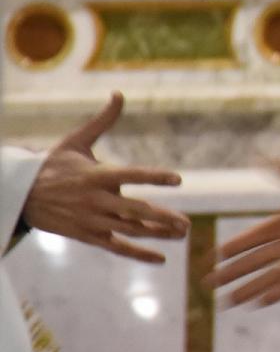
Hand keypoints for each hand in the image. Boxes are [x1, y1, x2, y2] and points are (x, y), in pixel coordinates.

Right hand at [22, 93, 187, 264]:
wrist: (20, 196)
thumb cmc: (53, 165)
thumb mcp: (76, 141)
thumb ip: (103, 120)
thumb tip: (119, 93)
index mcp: (96, 175)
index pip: (131, 174)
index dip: (154, 176)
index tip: (178, 179)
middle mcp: (95, 200)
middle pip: (134, 210)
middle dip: (161, 217)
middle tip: (187, 222)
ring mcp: (91, 220)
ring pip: (129, 230)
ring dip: (156, 234)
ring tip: (182, 233)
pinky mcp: (87, 235)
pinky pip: (116, 247)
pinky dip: (138, 254)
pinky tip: (160, 258)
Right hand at [207, 161, 279, 305]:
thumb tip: (264, 158)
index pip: (253, 237)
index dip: (233, 247)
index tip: (212, 257)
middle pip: (255, 260)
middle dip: (231, 271)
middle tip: (207, 283)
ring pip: (270, 275)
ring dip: (249, 287)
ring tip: (226, 303)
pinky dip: (276, 293)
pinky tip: (259, 303)